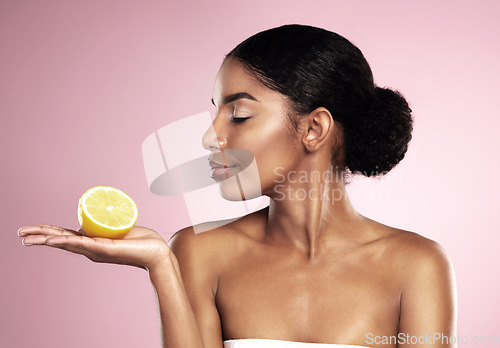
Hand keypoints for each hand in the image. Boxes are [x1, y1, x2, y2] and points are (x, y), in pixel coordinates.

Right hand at [18, 224, 170, 270]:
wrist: (157, 252)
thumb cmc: (141, 240)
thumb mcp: (118, 228)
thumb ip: (108, 224)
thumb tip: (100, 214)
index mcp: (91, 243)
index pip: (64, 237)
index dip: (47, 232)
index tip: (30, 231)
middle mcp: (90, 249)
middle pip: (60, 241)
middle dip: (39, 237)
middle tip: (19, 234)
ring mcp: (96, 250)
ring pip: (67, 243)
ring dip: (47, 240)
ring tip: (28, 238)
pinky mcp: (106, 250)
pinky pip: (83, 244)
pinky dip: (67, 242)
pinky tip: (54, 241)